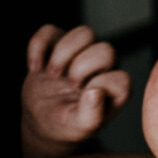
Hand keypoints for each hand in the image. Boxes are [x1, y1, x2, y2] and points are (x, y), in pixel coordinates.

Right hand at [21, 25, 130, 157]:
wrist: (42, 119)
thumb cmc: (67, 124)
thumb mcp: (80, 127)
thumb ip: (91, 115)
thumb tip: (95, 92)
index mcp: (114, 88)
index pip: (121, 78)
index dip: (101, 86)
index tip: (83, 97)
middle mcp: (104, 67)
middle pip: (106, 50)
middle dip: (83, 68)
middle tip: (68, 85)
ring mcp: (80, 52)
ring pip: (85, 33)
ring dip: (64, 53)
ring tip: (52, 74)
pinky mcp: (57, 44)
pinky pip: (49, 30)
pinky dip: (38, 48)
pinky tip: (36, 68)